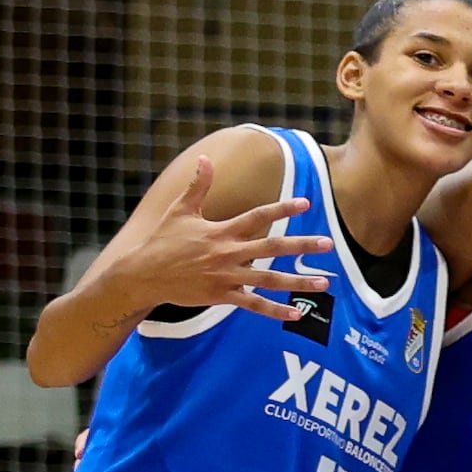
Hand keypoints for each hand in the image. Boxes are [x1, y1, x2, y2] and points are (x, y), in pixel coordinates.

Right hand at [102, 163, 330, 326]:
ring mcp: (226, 277)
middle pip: (271, 249)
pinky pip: (253, 305)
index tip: (306, 203)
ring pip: (268, 280)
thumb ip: (199, 185)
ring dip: (298, 282)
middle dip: (301, 246)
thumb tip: (205, 157)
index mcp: (221, 232)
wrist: (142, 275)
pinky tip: (297, 313)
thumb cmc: (161, 240)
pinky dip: (275, 309)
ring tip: (324, 283)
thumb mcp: (180, 210)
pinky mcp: (221, 296)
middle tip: (328, 243)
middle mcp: (227, 254)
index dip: (282, 209)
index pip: (257, 217)